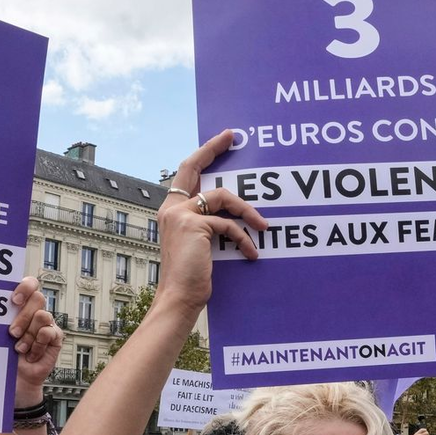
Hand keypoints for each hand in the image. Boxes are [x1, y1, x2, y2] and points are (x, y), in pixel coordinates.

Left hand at [8, 277, 62, 404]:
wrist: (13, 380)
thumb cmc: (1, 355)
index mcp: (21, 305)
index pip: (30, 284)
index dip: (25, 287)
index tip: (13, 301)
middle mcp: (35, 312)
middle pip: (38, 298)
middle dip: (23, 316)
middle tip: (12, 333)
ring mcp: (47, 325)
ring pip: (43, 315)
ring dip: (29, 334)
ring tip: (19, 348)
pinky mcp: (55, 338)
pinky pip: (50, 332)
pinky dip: (38, 345)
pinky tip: (31, 354)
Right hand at [153, 130, 269, 315]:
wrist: (180, 297)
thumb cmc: (192, 276)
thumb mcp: (200, 244)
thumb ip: (208, 224)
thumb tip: (233, 214)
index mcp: (171, 210)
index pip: (186, 172)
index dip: (204, 153)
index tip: (222, 139)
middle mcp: (171, 208)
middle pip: (194, 166)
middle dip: (213, 148)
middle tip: (233, 137)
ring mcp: (180, 214)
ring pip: (223, 197)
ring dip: (247, 211)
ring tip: (264, 227)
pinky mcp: (193, 225)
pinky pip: (228, 224)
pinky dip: (244, 239)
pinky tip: (252, 253)